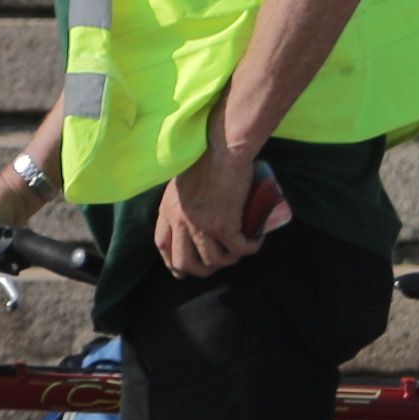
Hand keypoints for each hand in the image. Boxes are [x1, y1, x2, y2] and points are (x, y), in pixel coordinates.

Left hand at [149, 146, 290, 280]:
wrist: (221, 149)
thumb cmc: (204, 157)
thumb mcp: (181, 182)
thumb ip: (182, 200)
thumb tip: (191, 212)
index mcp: (167, 209)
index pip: (162, 245)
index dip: (172, 262)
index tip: (182, 269)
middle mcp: (180, 221)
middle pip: (184, 262)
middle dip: (201, 270)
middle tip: (216, 265)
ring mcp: (201, 225)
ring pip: (214, 260)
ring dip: (229, 259)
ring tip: (239, 249)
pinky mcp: (224, 225)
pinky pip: (239, 249)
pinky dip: (250, 248)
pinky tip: (256, 240)